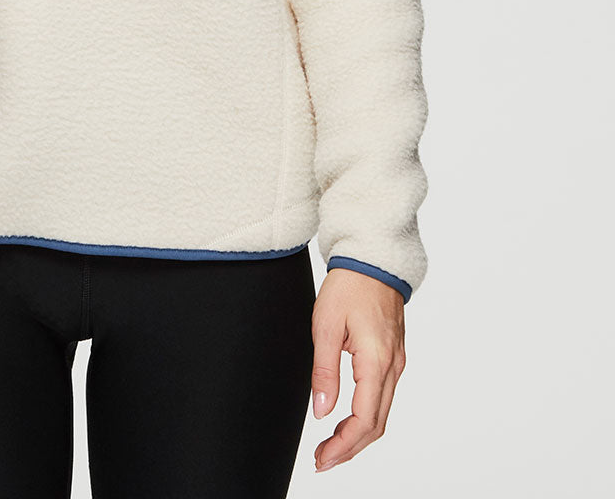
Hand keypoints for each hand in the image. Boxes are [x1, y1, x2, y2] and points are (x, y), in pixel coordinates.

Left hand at [310, 267, 405, 471]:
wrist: (372, 257)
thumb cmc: (348, 285)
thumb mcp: (325, 326)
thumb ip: (324, 372)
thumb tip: (322, 412)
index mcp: (376, 360)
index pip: (364, 420)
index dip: (343, 446)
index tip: (322, 458)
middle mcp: (393, 366)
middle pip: (376, 425)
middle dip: (349, 448)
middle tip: (322, 460)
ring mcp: (397, 361)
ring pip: (382, 413)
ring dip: (358, 435)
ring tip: (330, 445)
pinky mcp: (393, 356)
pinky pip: (383, 396)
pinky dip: (366, 416)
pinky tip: (348, 419)